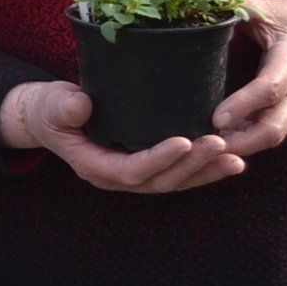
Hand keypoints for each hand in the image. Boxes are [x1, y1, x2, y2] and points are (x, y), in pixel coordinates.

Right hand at [0, 79, 241, 192]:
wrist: (50, 116)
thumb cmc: (50, 108)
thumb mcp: (51, 104)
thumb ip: (64, 106)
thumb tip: (81, 105)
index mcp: (95, 167)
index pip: (132, 170)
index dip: (160, 159)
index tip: (185, 141)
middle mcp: (118, 178)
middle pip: (162, 180)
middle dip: (193, 165)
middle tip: (219, 144)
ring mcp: (135, 175)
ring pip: (176, 181)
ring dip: (207, 172)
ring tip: (235, 158)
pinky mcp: (148, 166)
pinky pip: (180, 173)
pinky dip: (205, 169)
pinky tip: (232, 160)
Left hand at [214, 0, 286, 158]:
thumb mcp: (268, 7)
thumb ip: (236, 2)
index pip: (270, 87)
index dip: (245, 104)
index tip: (217, 118)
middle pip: (274, 127)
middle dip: (242, 141)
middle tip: (205, 145)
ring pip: (269, 138)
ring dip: (238, 148)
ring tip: (201, 152)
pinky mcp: (282, 116)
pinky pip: (263, 138)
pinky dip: (241, 146)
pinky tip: (209, 147)